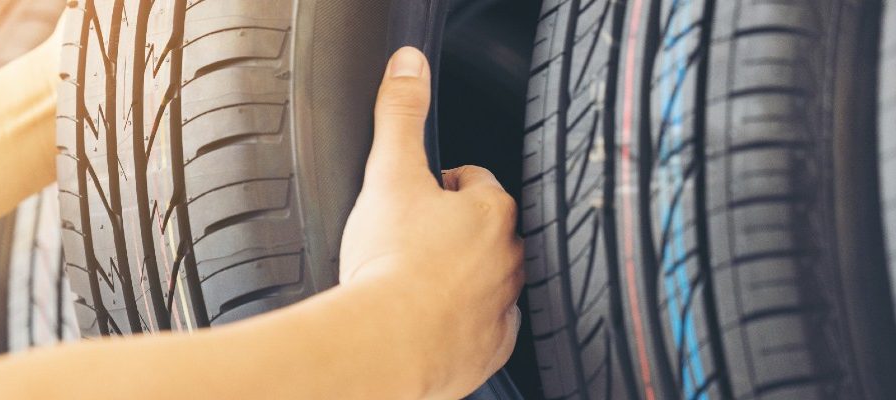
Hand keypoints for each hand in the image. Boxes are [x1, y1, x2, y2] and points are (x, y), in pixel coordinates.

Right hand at [340, 47, 524, 398]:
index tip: (418, 197)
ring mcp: (504, 306)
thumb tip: (409, 66)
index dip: (442, 184)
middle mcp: (510, 258)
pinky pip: (486, 327)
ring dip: (461, 275)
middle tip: (412, 240)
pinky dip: (465, 322)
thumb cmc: (389, 263)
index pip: (475, 182)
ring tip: (418, 280)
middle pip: (486, 232)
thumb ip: (401, 114)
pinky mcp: (492, 349)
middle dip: (455, 231)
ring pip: (489, 279)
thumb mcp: (389, 171)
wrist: (385, 343)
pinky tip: (432, 319)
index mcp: (493, 211)